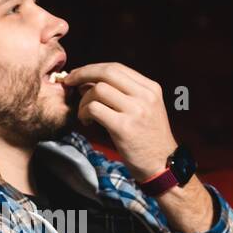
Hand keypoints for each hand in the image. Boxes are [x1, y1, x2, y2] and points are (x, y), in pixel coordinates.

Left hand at [62, 62, 177, 180]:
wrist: (163, 165)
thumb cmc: (148, 139)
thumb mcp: (145, 109)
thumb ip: (123, 94)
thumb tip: (88, 81)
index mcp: (151, 88)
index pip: (116, 67)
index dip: (93, 69)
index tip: (79, 75)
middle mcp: (145, 96)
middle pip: (107, 72)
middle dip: (82, 74)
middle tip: (69, 82)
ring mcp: (136, 110)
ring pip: (98, 89)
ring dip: (83, 100)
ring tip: (83, 113)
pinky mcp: (124, 127)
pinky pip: (94, 109)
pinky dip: (84, 113)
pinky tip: (86, 122)